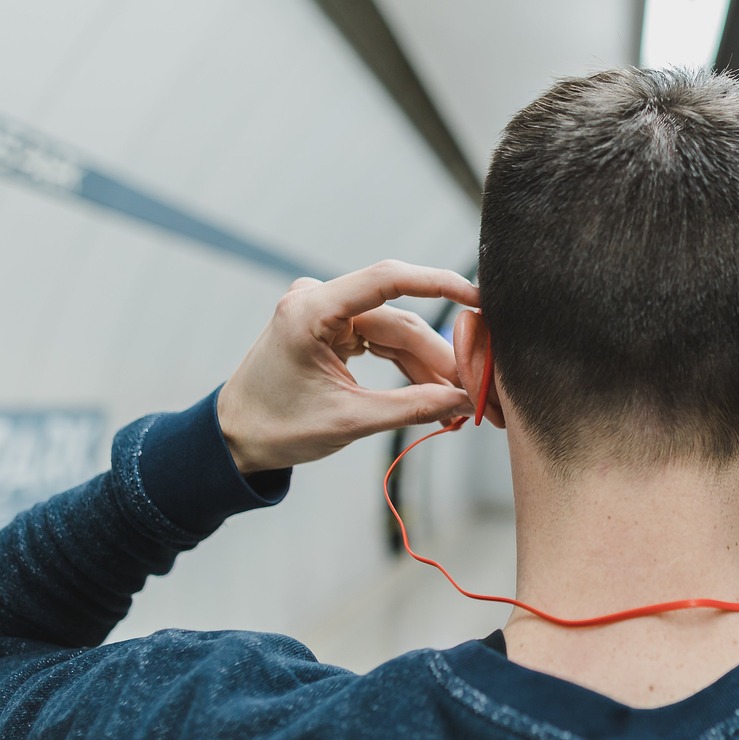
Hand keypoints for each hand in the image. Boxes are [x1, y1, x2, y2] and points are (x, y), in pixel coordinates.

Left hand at [217, 260, 479, 474]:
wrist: (235, 437)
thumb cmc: (277, 428)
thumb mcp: (349, 421)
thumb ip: (411, 407)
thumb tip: (463, 401)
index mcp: (311, 310)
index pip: (388, 279)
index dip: (439, 284)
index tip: (479, 299)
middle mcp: (319, 300)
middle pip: (400, 320)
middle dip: (442, 356)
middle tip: (479, 388)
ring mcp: (326, 311)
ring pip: (397, 333)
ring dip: (430, 365)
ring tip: (462, 399)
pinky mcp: (333, 328)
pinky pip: (383, 341)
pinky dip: (410, 365)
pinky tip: (437, 391)